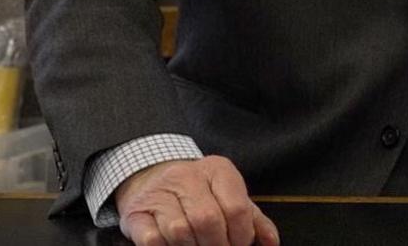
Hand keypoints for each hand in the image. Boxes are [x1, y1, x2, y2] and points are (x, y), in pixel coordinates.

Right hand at [115, 156, 279, 245]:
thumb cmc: (198, 192)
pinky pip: (152, 239)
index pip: (236, 208)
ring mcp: (158, 192)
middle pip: (208, 220)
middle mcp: (186, 176)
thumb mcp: (229, 196)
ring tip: (197, 245)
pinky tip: (173, 245)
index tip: (238, 244)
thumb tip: (271, 243)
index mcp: (217, 169)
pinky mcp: (135, 212)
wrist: (150, 177)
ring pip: (180, 231)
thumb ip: (253, 219)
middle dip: (217, 245)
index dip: (241, 235)